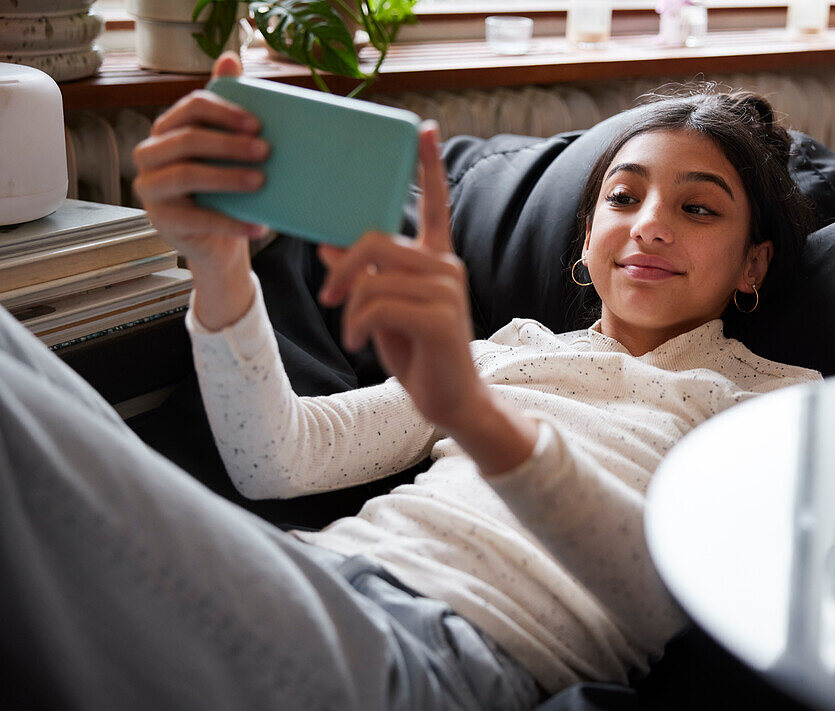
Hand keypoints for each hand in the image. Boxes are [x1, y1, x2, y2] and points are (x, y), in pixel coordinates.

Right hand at [131, 52, 268, 273]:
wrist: (216, 239)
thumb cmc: (222, 187)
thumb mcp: (227, 150)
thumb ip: (226, 109)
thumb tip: (230, 57)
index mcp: (168, 129)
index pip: (191, 107)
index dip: (224, 112)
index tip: (258, 124)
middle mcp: (150, 153)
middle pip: (188, 140)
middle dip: (229, 144)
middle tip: (266, 151)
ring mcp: (150, 187)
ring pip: (186, 174)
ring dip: (228, 178)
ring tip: (261, 182)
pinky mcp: (160, 220)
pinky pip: (196, 218)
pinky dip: (231, 222)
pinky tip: (260, 227)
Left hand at [316, 123, 479, 429]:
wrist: (450, 400)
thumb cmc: (418, 353)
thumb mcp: (382, 310)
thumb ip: (362, 276)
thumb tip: (326, 245)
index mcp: (436, 260)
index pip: (436, 204)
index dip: (429, 166)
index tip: (426, 129)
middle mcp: (446, 267)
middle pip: (377, 240)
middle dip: (341, 268)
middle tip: (328, 297)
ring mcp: (446, 291)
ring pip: (372, 277)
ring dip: (349, 308)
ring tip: (351, 333)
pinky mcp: (439, 317)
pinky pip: (377, 305)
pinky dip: (356, 326)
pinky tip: (358, 345)